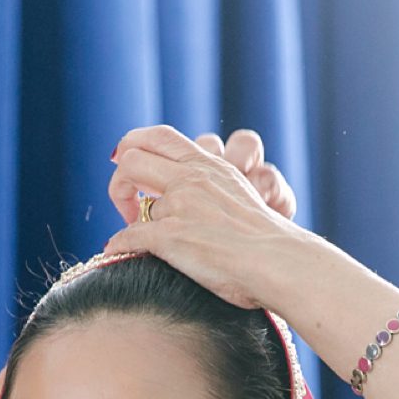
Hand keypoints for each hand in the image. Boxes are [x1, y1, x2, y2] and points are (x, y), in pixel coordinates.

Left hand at [103, 124, 317, 309]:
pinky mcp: (172, 236)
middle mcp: (191, 179)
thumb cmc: (266, 241)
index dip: (133, 147)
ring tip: (138, 237)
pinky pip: (128, 236)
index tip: (132, 171)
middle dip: (120, 181)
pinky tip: (120, 255)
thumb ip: (210, 188)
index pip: (159, 136)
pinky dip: (119, 247)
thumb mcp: (238, 195)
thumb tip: (179, 201)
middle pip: (132, 157)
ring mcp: (181, 206)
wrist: (279, 262)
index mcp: (208, 166)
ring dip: (127, 219)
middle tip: (129, 206)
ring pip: (132, 199)